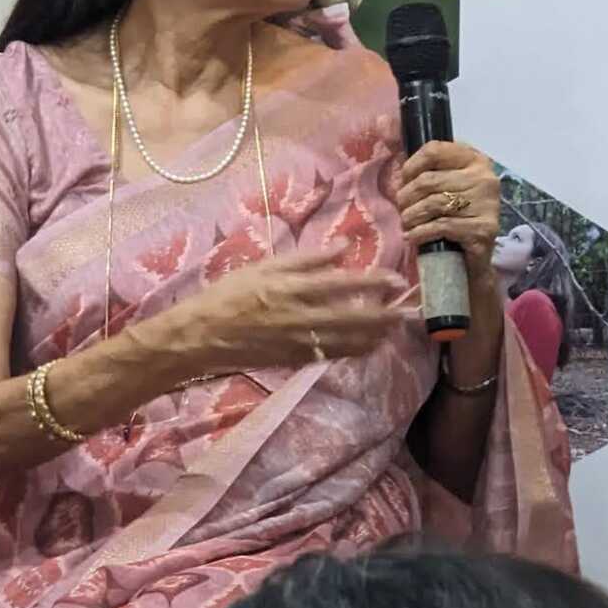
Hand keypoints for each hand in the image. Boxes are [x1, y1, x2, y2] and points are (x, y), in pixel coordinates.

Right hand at [171, 247, 410, 369]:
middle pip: (353, 317)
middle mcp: (300, 317)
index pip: (343, 284)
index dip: (373, 283)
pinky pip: (331, 356)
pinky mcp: (294, 360)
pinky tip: (368, 346)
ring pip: (347, 342)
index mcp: (292, 288)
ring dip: (374, 336)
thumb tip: (343, 247)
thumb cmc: (229, 295)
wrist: (200, 335)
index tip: (397, 280)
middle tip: (406, 311)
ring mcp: (298, 342)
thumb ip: (306, 259)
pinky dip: (353, 351)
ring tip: (394, 329)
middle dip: (383, 315)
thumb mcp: (265, 267)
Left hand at [392, 141, 500, 279]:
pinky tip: (412, 237)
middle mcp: (484, 178)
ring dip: (411, 216)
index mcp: (475, 160)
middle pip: (430, 180)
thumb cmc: (455, 215)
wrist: (473, 259)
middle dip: (407, 197)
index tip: (402, 181)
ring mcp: (487, 204)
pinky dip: (420, 232)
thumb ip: (423, 163)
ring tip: (406, 223)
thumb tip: (385, 130)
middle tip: (401, 209)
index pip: (435, 150)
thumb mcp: (443, 185)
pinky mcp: (483, 229)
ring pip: (434, 204)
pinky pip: (441, 226)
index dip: (411, 165)